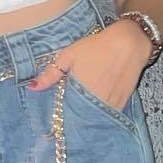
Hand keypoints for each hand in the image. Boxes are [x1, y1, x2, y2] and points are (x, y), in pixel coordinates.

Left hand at [26, 22, 149, 111]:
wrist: (130, 43)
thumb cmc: (96, 46)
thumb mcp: (69, 56)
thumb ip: (50, 74)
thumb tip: (32, 88)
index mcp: (78, 92)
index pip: (64, 112)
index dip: (59, 114)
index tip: (54, 116)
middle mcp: (93, 102)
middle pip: (79, 118)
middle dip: (73, 118)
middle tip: (68, 114)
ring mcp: (109, 105)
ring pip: (93, 118)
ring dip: (87, 117)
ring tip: (82, 112)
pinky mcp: (121, 105)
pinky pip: (107, 115)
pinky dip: (101, 114)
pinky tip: (96, 108)